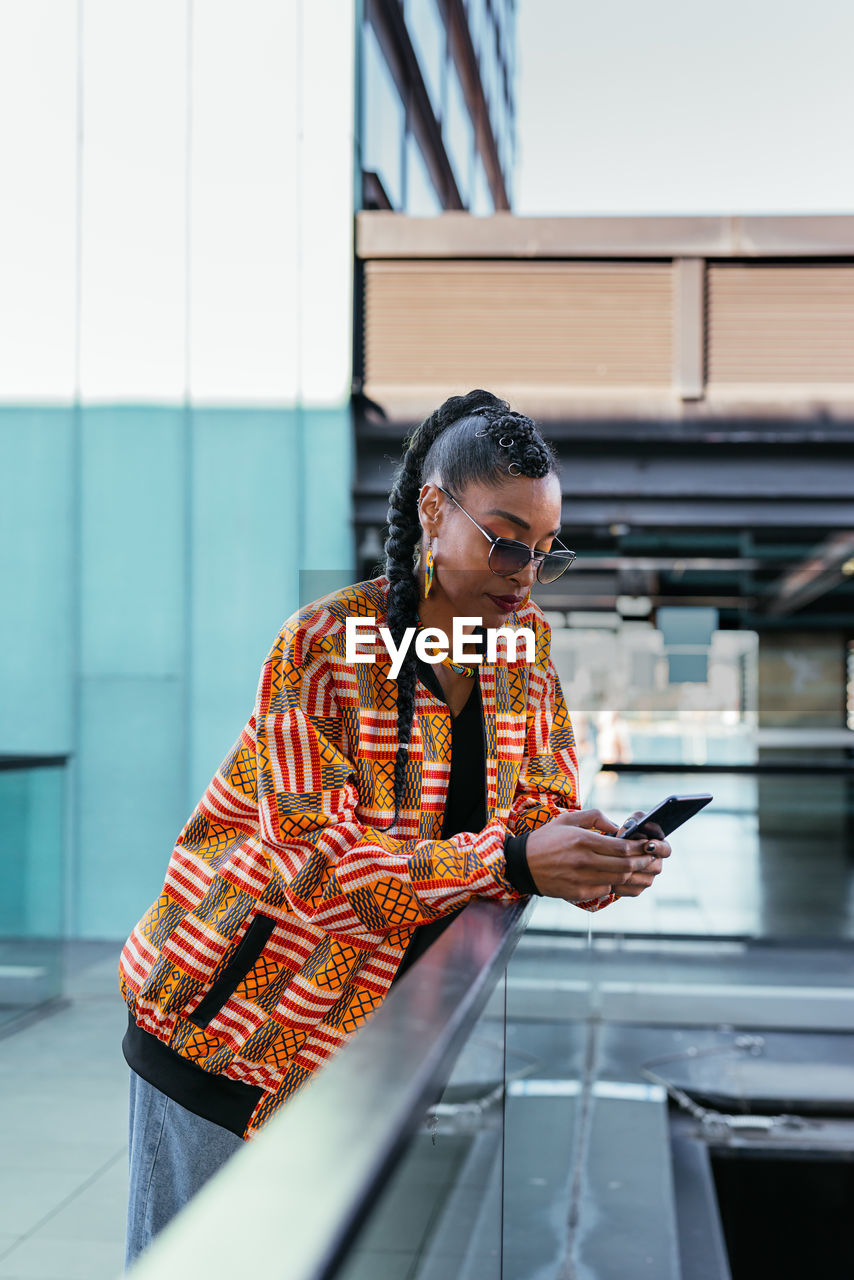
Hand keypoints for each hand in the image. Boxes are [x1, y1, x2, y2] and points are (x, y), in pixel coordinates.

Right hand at [524, 808, 664, 901]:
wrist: (521, 864)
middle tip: (649, 858)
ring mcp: (580, 878)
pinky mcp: (578, 892)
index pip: (622, 847)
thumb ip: (595, 817)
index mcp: (582, 839)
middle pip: (625, 865)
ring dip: (631, 873)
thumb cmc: (546, 839)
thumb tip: (617, 827)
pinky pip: (605, 889)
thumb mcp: (568, 819)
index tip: (648, 845)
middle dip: (642, 862)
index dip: (640, 848)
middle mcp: (583, 860)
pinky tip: (613, 875)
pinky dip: (613, 882)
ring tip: (636, 866)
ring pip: (618, 879)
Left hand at [610, 810, 670, 897]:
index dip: (658, 848)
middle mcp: (656, 863)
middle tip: (626, 855)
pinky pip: (632, 889)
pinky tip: (610, 875)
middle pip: (655, 866)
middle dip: (639, 860)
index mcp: (659, 846)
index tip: (647, 844)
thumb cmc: (625, 832)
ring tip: (614, 863)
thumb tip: (633, 827)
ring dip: (629, 871)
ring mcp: (648, 877)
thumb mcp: (631, 823)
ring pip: (643, 879)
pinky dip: (621, 883)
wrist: (610, 850)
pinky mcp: (637, 888)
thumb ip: (636, 821)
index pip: (666, 850)